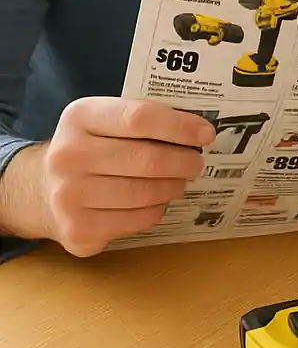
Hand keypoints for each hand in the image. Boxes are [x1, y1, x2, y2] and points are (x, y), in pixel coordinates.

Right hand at [19, 97, 215, 256]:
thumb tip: (199, 129)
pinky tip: (156, 201)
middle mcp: (68, 155)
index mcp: (80, 117)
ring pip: (145, 193)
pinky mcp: (78, 230)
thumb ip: (142, 119)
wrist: (40, 190)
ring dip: (173, 187)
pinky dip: (156, 210)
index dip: (180, 126)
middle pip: (148, 159)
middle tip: (197, 162)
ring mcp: (69, 196)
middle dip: (184, 161)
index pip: (140, 117)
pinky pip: (137, 220)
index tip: (207, 133)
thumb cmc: (90, 148)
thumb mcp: (104, 120)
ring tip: (179, 181)